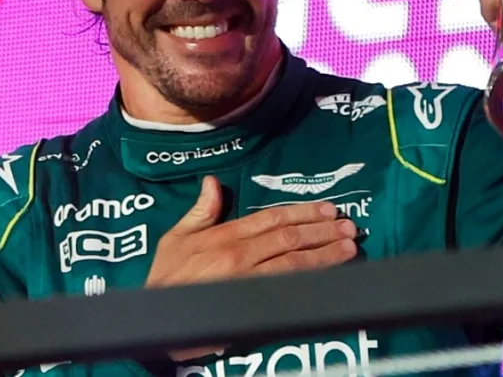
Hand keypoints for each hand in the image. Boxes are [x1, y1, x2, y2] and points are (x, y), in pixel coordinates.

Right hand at [145, 176, 357, 360]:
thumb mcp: (175, 238)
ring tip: (349, 248)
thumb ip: (200, 211)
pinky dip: (310, 282)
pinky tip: (329, 278)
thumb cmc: (164, 278)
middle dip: (323, 231)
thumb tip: (212, 182)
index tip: (328, 209)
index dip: (304, 212)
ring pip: (293, 264)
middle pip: (289, 239)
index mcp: (224, 236)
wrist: (153, 319)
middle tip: (350, 226)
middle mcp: (239, 255)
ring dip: (325, 255)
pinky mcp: (249, 306)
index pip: (272, 218)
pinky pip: (286, 291)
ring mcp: (245, 282)